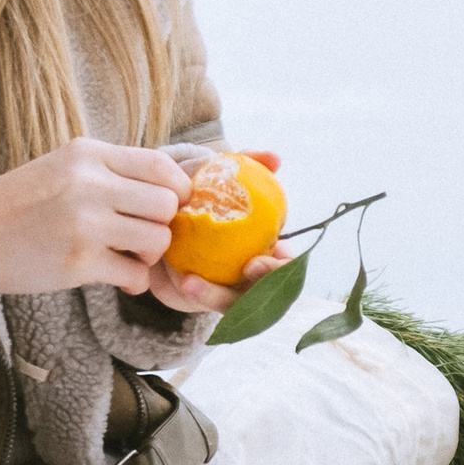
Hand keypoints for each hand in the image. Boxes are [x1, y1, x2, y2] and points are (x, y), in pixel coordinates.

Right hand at [0, 139, 190, 296]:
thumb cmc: (18, 204)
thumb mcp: (62, 166)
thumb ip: (109, 171)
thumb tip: (167, 189)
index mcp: (87, 154)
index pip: (160, 165)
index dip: (178, 188)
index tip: (173, 205)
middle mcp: (89, 183)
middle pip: (166, 204)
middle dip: (164, 224)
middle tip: (144, 235)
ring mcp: (85, 223)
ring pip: (157, 240)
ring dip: (150, 254)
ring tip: (128, 256)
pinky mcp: (78, 262)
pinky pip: (135, 274)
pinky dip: (133, 280)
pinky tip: (117, 277)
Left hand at [148, 147, 284, 313]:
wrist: (177, 216)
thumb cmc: (210, 195)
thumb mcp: (224, 178)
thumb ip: (249, 164)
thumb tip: (275, 157)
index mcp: (270, 251)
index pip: (286, 267)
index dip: (279, 269)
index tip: (257, 261)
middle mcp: (255, 277)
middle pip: (267, 295)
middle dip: (260, 288)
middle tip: (245, 268)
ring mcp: (233, 291)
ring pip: (236, 306)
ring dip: (218, 298)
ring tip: (191, 283)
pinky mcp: (208, 299)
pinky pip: (211, 304)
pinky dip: (202, 296)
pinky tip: (184, 283)